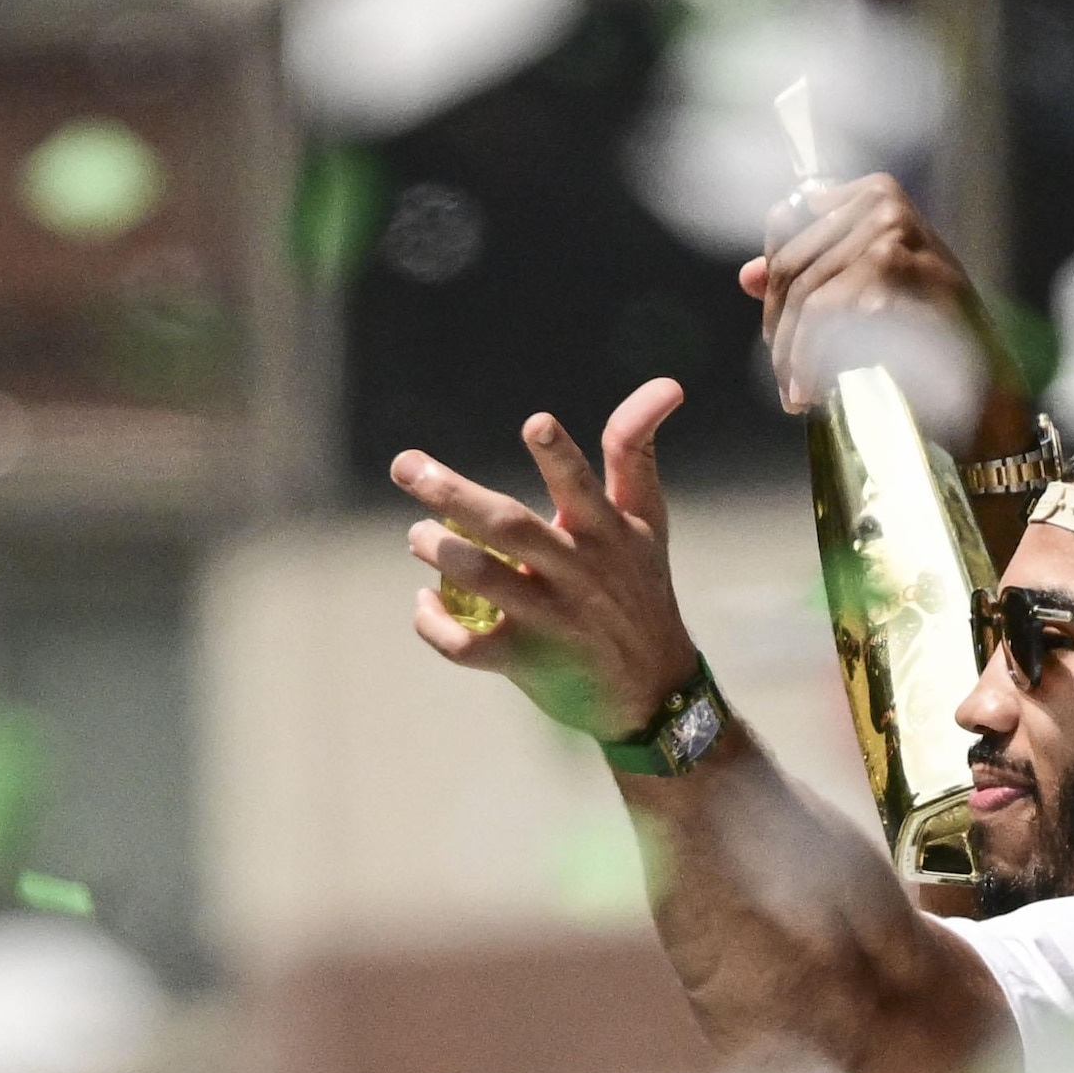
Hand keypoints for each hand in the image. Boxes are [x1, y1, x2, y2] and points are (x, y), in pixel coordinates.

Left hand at [389, 383, 696, 743]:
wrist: (652, 690)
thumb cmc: (640, 588)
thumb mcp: (647, 520)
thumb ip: (636, 450)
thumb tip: (668, 382)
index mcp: (606, 533)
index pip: (581, 487)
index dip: (558, 456)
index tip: (535, 423)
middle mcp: (578, 573)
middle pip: (510, 528)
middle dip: (453, 495)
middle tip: (405, 466)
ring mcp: (550, 620)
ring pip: (483, 581)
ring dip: (440, 553)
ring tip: (415, 535)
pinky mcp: (526, 662)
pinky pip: (466, 645)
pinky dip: (433, 624)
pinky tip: (422, 602)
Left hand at [739, 174, 1016, 427]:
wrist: (981, 375)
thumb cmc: (925, 331)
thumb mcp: (860, 293)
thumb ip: (807, 276)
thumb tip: (748, 274)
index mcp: (870, 194)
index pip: (785, 229)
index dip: (773, 291)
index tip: (777, 340)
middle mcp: (880, 200)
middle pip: (790, 265)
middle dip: (779, 331)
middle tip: (785, 380)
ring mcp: (889, 226)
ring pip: (805, 293)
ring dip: (792, 354)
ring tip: (795, 393)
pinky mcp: (891, 261)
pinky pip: (824, 311)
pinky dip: (811, 356)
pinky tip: (813, 389)